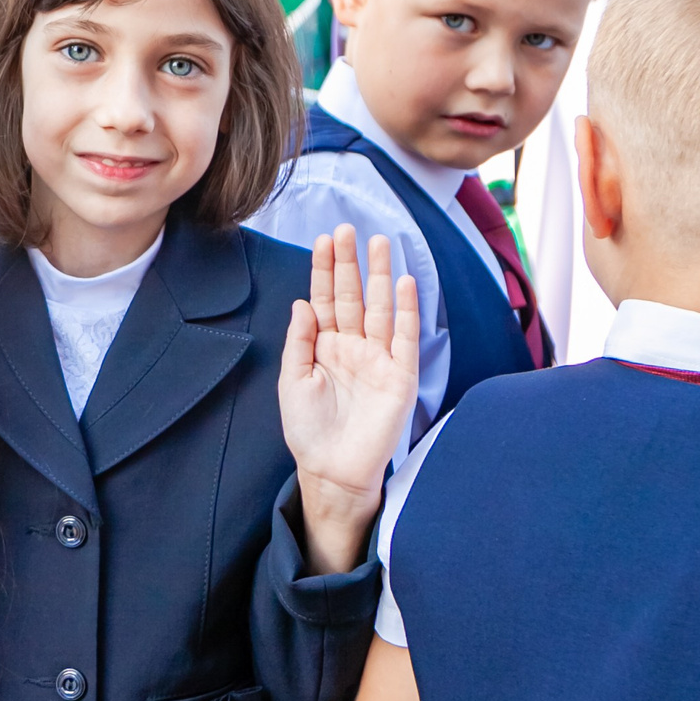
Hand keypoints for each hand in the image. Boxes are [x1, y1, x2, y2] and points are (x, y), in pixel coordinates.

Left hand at [280, 226, 420, 571]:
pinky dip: (406, 311)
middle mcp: (353, 347)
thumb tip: (302, 302)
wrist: (332, 472)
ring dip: (380, 276)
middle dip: (349, 263)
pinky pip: (404, 338)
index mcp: (325, 347)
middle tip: (347, 228)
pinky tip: (403, 283)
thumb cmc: (309, 431)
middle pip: (353, 296)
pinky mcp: (399, 377)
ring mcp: (378, 359)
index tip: (322, 239)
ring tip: (379, 243)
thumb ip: (299, 342)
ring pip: (380, 309)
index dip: (324, 271)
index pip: (325, 300)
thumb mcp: (293, 383)